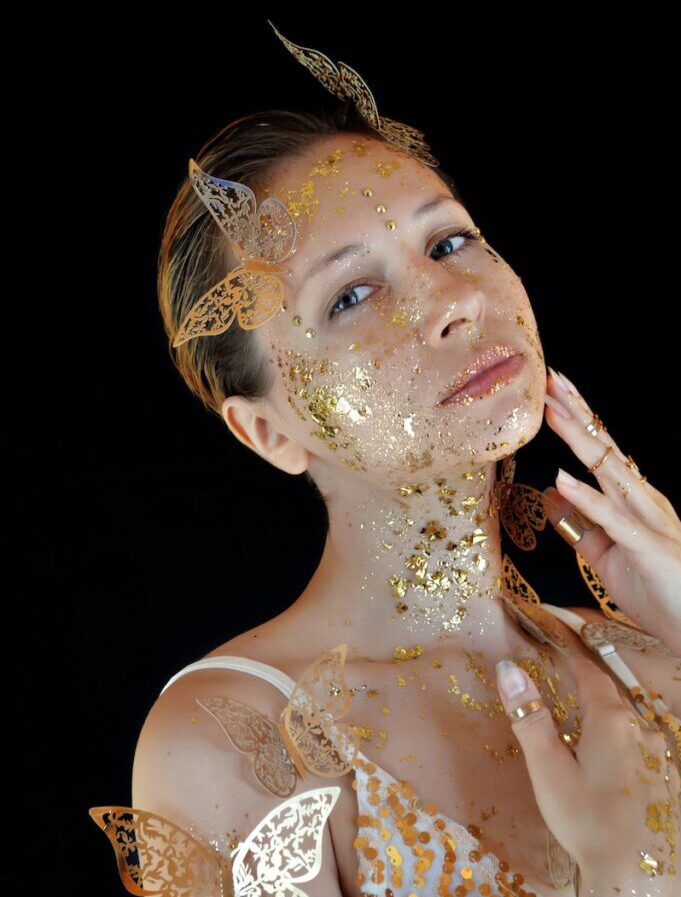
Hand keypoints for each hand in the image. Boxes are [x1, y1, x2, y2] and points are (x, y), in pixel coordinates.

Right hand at [495, 652, 679, 891]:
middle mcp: (642, 730)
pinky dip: (627, 746)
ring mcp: (661, 758)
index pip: (591, 676)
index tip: (562, 656)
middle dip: (592, 690)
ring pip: (633, 725)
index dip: (575, 664)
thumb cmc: (585, 818)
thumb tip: (508, 669)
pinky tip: (616, 766)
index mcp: (610, 720)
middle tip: (571, 688)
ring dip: (611, 719)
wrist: (637, 875)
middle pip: (615, 698)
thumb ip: (529, 716)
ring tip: (590, 726)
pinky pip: (646, 750)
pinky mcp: (670, 784)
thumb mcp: (547, 767)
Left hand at [543, 366, 680, 654]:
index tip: (553, 395)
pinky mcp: (645, 546)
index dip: (577, 422)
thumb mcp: (607, 557)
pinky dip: (587, 498)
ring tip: (553, 412)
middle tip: (552, 380)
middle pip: (604, 448)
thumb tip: (558, 501)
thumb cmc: (655, 593)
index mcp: (634, 501)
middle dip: (577, 413)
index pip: (601, 452)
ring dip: (579, 440)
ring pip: (609, 471)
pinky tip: (563, 478)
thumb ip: (586, 528)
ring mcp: (646, 520)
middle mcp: (642, 501)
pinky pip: (611, 518)